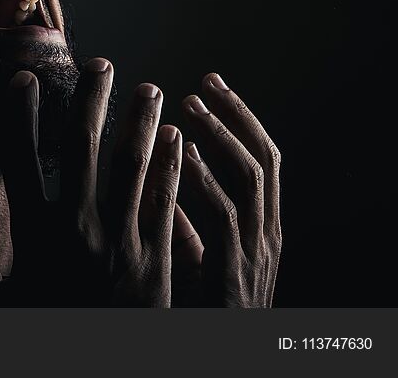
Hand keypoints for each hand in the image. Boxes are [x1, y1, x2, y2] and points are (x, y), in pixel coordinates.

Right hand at [0, 60, 183, 305]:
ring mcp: (119, 242)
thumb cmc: (49, 325)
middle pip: (82, 150)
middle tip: (102, 65)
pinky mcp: (155, 261)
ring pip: (131, 167)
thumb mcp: (0, 303)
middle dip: (91, 102)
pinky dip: (171, 166)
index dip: (18, 117)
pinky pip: (164, 202)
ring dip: (140, 123)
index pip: (19, 161)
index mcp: (35, 236)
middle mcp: (76, 229)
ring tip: (150, 89)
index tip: (22, 81)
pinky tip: (178, 138)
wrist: (100, 365)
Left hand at [178, 73, 281, 306]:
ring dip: (220, 137)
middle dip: (235, 116)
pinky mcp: (234, 272)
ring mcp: (255, 252)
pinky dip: (206, 182)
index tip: (210, 87)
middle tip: (204, 83)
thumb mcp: (201, 258)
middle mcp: (267, 233)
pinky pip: (224, 217)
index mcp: (262, 226)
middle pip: (263, 159)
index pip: (261, 159)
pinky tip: (184, 158)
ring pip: (249, 178)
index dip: (238, 119)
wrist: (218, 351)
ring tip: (190, 107)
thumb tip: (167, 173)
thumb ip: (187, 219)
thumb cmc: (208, 308)